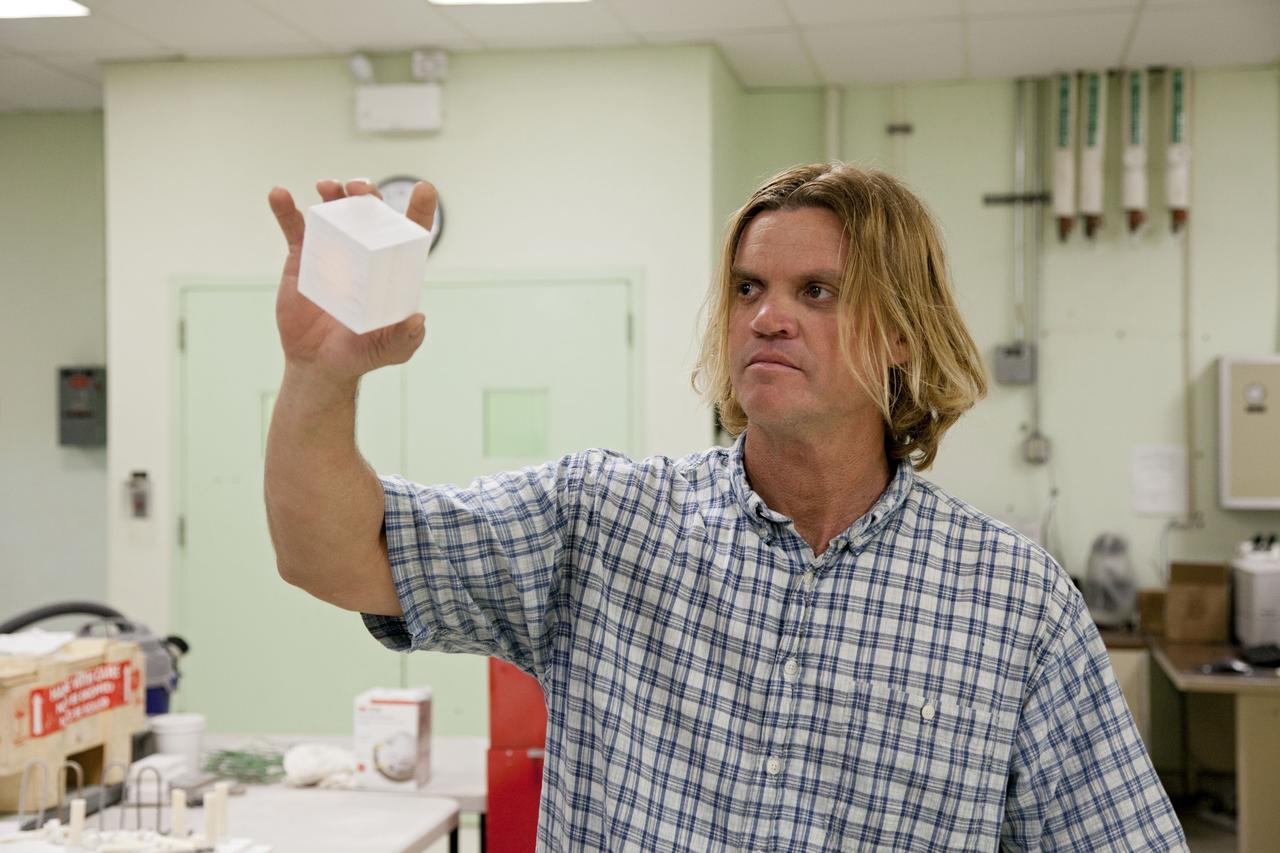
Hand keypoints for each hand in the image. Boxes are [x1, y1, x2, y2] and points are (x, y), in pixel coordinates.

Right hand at [267, 178, 438, 387]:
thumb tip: (417, 320)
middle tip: (358, 189)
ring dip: (333, 194)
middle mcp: (365, 254)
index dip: (419, 210)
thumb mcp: (390, 350)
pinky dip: (285, 209)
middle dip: (367, 195)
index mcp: (390, 269)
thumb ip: (405, 337)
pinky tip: (279, 194)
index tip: (424, 189)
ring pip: (335, 213)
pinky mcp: (303, 258)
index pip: (410, 235)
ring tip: (327, 187)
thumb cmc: (361, 355)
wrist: (319, 364)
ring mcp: (334, 252)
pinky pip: (294, 228)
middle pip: (370, 215)